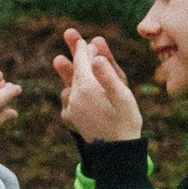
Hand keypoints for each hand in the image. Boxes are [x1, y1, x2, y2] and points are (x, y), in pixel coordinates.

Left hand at [53, 26, 141, 144]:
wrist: (116, 153)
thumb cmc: (125, 122)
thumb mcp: (123, 97)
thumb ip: (109, 76)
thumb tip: (97, 58)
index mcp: (87, 88)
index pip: (82, 61)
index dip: (83, 48)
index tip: (85, 38)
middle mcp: (75, 97)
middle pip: (73, 70)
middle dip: (75, 53)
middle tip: (71, 35)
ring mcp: (71, 109)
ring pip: (69, 85)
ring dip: (69, 72)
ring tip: (61, 61)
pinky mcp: (71, 119)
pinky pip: (68, 100)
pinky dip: (70, 91)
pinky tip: (72, 90)